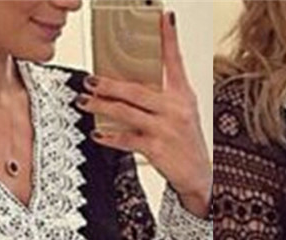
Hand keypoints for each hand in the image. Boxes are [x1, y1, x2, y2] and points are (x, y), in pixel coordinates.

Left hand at [74, 11, 210, 207]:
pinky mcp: (157, 148)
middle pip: (137, 89)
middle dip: (110, 84)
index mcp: (183, 95)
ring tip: (86, 101)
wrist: (200, 177)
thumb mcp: (184, 113)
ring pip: (127, 112)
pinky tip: (97, 133)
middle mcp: (175, 109)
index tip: (162, 16)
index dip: (169, 38)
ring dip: (102, 106)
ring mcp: (165, 129)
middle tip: (91, 79)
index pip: (175, 61)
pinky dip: (110, 137)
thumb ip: (164, 95)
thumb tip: (134, 82)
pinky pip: (127, 139)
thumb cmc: (187, 144)